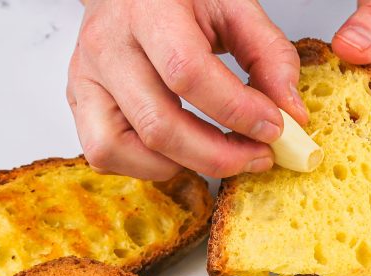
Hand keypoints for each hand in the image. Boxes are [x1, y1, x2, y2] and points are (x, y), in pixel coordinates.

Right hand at [68, 0, 307, 179]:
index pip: (188, 73)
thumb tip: (291, 113)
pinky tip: (180, 152)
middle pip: (158, 124)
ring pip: (123, 149)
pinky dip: (147, 166)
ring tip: (219, 154)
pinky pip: (105, 155)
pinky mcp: (79, 102)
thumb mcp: (232, 6)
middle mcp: (107, 46)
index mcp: (148, 10)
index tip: (274, 127)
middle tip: (258, 156)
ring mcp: (86, 77)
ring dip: (181, 166)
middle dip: (218, 155)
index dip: (236, 110)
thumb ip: (269, 54)